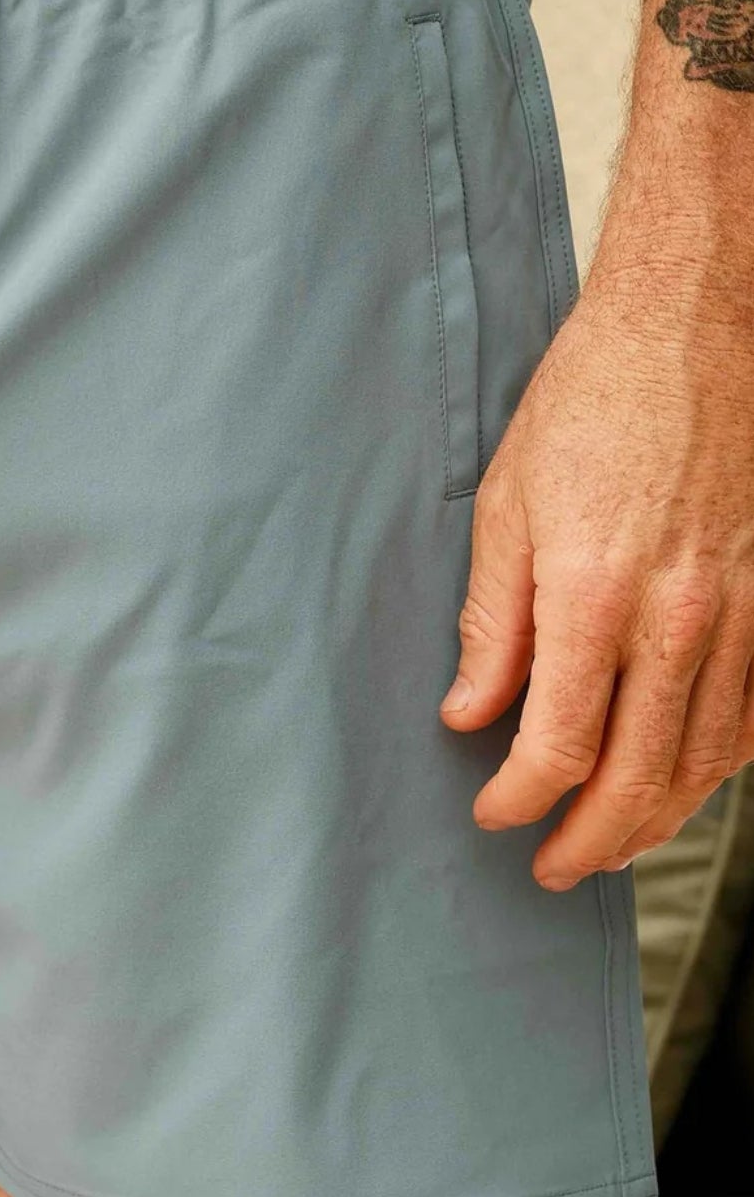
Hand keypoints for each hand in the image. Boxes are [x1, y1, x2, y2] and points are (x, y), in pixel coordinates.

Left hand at [439, 263, 753, 887]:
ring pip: (707, 762)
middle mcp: (680, 619)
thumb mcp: (508, 505)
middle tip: (552, 868)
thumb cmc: (593, 402)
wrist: (695, 328)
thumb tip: (470, 713)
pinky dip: (718, 767)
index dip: (519, 800)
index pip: (558, 747)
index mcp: (595, 595)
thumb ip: (493, 623)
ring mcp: (743, 613)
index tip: (492, 814)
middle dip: (589, 840)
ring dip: (658, 821)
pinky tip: (686, 782)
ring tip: (613, 845)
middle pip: (640, 779)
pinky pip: (753, 716)